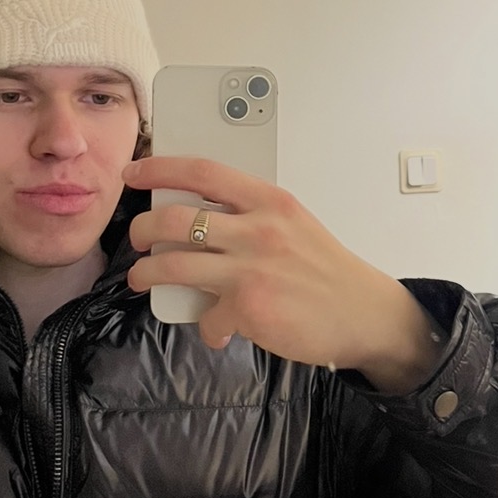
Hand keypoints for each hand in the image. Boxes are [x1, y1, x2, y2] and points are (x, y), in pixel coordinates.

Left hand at [122, 157, 445, 390]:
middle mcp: (258, 229)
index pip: (202, 171)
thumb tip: (200, 220)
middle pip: (175, 219)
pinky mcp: (247, 307)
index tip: (135, 172)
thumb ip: (251, 217)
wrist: (362, 313)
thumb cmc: (326, 270)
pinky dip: (207, 328)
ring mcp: (250, 269)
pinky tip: (217, 330)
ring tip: (143, 278)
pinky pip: (206, 317)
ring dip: (146, 274)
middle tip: (138, 238)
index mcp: (269, 201)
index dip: (160, 168)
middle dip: (142, 229)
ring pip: (172, 265)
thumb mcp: (293, 224)